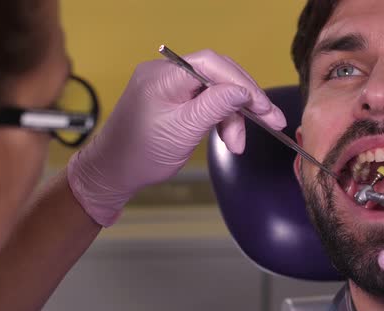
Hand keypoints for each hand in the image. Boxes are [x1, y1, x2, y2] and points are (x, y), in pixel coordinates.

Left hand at [67, 50, 285, 225]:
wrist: (114, 172)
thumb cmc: (140, 155)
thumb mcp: (183, 131)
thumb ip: (215, 107)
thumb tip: (243, 91)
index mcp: (163, 76)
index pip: (212, 64)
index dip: (242, 83)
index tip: (263, 107)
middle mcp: (166, 73)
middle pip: (218, 75)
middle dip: (244, 100)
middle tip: (269, 120)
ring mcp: (170, 84)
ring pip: (216, 89)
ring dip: (233, 115)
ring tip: (238, 143)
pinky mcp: (174, 97)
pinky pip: (206, 99)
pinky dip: (221, 117)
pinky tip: (229, 135)